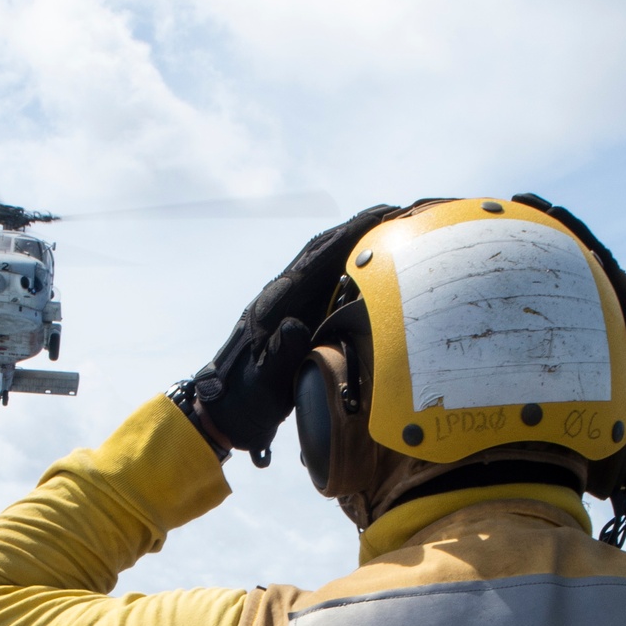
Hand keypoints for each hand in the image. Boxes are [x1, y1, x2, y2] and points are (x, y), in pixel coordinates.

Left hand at [193, 204, 395, 464]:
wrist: (225, 412)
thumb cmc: (245, 400)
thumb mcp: (264, 383)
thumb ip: (280, 353)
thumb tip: (295, 324)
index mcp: (276, 303)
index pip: (319, 256)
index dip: (352, 232)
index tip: (386, 215)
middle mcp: (282, 295)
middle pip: (324, 248)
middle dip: (360, 228)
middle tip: (400, 214)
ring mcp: (287, 304)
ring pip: (325, 262)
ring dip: (356, 244)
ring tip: (393, 233)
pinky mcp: (293, 317)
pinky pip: (325, 283)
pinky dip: (350, 268)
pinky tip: (372, 271)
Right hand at [511, 194, 625, 435]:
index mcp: (621, 293)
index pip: (595, 252)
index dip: (575, 228)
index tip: (553, 209)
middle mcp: (602, 292)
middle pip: (572, 247)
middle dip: (547, 221)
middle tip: (518, 199)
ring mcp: (588, 306)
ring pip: (558, 268)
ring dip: (534, 245)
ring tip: (503, 224)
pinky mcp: (576, 322)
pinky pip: (550, 295)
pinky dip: (529, 282)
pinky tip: (501, 280)